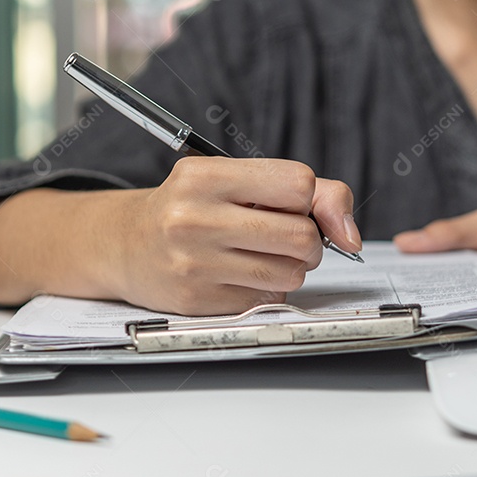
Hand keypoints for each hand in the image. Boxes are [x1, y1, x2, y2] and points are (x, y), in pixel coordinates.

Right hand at [107, 157, 360, 314]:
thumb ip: (313, 194)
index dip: (306, 198)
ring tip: (263, 255)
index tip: (288, 204)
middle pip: (302, 234)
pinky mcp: (197, 300)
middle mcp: (194, 218)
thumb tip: (352, 237)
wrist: (125, 245)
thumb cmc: (194, 208)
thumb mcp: (240, 181)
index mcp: (206, 176)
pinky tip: (237, 275)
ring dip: (291, 267)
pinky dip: (266, 288)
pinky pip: (267, 298)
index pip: (299, 183)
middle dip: (308, 240)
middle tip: (286, 237)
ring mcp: (193, 263)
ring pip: (292, 272)